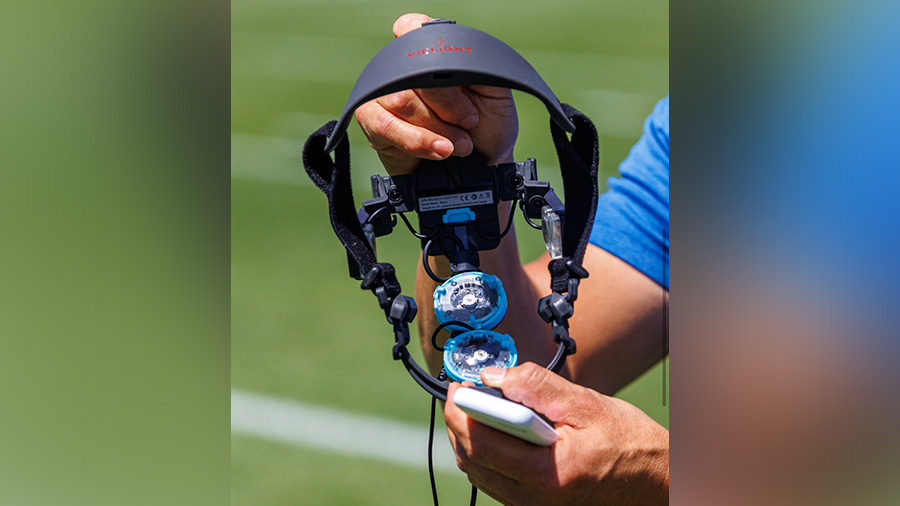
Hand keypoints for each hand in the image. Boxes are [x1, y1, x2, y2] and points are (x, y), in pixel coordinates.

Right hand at [354, 13, 518, 174]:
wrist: (483, 165)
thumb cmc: (487, 124)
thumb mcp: (493, 89)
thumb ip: (474, 65)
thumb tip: (449, 58)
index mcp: (429, 54)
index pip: (411, 28)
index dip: (426, 46)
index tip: (454, 76)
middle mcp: (402, 71)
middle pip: (411, 74)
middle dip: (446, 104)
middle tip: (469, 122)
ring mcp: (383, 96)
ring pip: (400, 101)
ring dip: (436, 127)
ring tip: (461, 144)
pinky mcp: (373, 125)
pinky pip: (387, 127)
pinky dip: (418, 141)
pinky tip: (440, 150)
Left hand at [444, 363, 668, 505]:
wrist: (656, 481)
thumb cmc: (629, 443)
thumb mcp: (585, 404)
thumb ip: (535, 386)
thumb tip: (494, 376)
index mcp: (548, 473)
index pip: (481, 443)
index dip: (460, 410)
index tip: (458, 385)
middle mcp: (535, 499)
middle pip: (471, 459)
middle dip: (459, 421)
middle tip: (465, 391)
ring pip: (478, 473)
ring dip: (469, 438)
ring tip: (480, 406)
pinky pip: (495, 482)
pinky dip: (487, 454)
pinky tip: (499, 431)